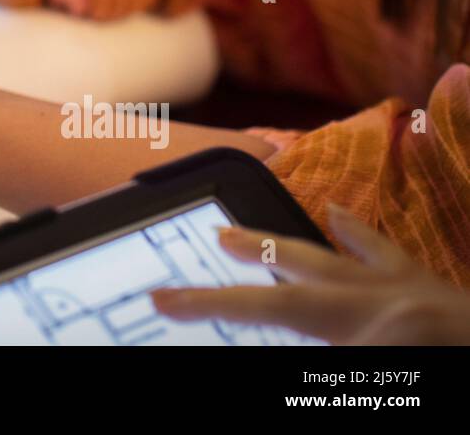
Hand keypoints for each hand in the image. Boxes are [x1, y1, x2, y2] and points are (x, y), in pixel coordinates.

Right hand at [151, 204, 469, 343]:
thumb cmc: (448, 363)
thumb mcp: (372, 378)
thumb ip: (331, 365)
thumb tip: (285, 316)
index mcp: (360, 326)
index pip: (267, 311)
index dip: (209, 304)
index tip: (163, 297)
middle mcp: (384, 301)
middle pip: (303, 272)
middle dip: (254, 256)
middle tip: (216, 235)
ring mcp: (418, 295)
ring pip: (351, 257)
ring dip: (308, 242)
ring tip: (275, 227)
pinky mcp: (443, 295)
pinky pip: (398, 259)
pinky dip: (369, 241)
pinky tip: (351, 224)